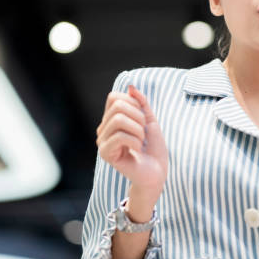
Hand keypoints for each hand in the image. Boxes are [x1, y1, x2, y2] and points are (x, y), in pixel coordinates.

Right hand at [96, 85, 167, 203]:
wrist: (156, 172)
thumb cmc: (153, 148)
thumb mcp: (150, 120)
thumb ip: (141, 103)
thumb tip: (130, 86)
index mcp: (111, 119)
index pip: (114, 97)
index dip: (133, 103)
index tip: (143, 118)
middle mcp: (103, 129)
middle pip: (117, 106)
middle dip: (138, 116)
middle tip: (144, 132)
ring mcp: (102, 141)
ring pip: (118, 120)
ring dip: (138, 130)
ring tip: (141, 141)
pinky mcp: (105, 154)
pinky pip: (119, 136)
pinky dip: (135, 141)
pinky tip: (137, 150)